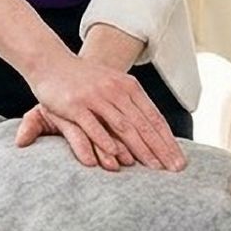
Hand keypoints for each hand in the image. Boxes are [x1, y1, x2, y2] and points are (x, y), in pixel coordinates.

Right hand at [21, 55, 185, 171]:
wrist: (51, 61)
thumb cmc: (84, 80)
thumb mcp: (112, 86)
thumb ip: (130, 105)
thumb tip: (151, 130)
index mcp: (129, 87)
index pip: (154, 117)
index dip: (167, 140)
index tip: (179, 160)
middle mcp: (116, 90)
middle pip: (142, 124)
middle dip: (160, 149)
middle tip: (173, 169)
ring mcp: (95, 97)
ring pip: (122, 126)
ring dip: (139, 149)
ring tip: (152, 168)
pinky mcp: (74, 104)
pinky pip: (93, 126)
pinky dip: (105, 141)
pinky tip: (116, 157)